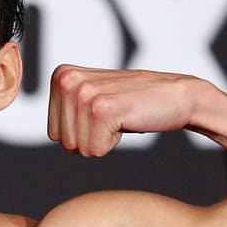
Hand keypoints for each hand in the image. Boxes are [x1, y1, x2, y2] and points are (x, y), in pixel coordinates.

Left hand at [47, 64, 201, 156]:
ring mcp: (84, 93)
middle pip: (63, 142)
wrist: (177, 96)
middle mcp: (67, 80)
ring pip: (78, 148)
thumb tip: (49, 133)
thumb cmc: (132, 103)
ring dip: (102, 140)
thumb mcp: (89, 99)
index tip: (101, 114)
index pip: (53, 133)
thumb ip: (65, 108)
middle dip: (89, 138)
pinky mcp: (101, 109)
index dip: (80, 133)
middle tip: (112, 116)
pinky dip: (112, 144)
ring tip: (119, 117)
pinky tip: (126, 121)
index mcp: (61, 76)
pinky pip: (94, 150)